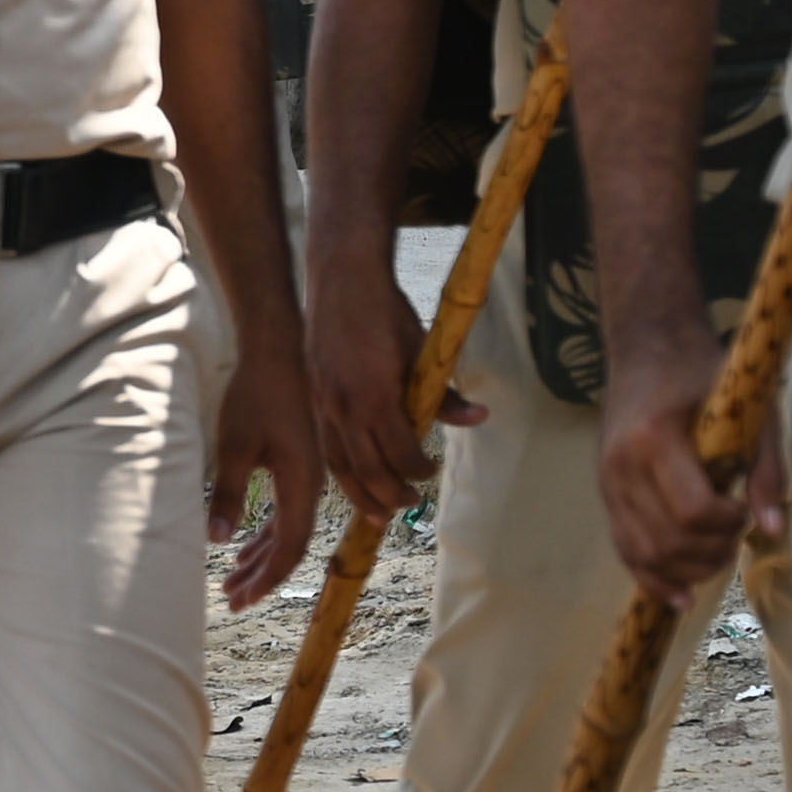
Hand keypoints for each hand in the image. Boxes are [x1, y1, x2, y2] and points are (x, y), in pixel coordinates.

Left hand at [211, 344, 330, 605]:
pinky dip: (264, 534)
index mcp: (302, 484)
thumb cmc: (255, 396)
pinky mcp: (297, 468)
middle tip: (232, 601)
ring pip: (287, 531)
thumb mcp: (234, 446)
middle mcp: (311, 486)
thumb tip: (217, 540)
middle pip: (290, 545)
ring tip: (232, 582)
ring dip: (260, 558)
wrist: (278, 353)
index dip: (267, 577)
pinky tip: (243, 547)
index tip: (243, 599)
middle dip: (261, 576)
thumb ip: (229, 493)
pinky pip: (284, 512)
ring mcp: (306, 478)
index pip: (290, 546)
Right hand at [305, 248, 444, 525]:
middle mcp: (343, 408)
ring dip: (361, 493)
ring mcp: (323, 404)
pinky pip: (326, 446)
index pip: (399, 452)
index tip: (430, 471)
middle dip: (389, 494)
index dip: (418, 469)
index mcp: (373, 398)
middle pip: (366, 470)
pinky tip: (351, 479)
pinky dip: (340, 470)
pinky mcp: (313, 398)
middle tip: (409, 505)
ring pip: (340, 465)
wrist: (340, 279)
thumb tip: (478, 417)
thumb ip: (443, 393)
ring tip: (378, 512)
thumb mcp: (421, 351)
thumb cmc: (384, 311)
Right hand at [595, 325, 767, 596]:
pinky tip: (680, 595)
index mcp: (654, 440)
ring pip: (645, 555)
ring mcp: (607, 483)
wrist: (648, 347)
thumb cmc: (704, 373)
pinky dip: (653, 579)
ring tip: (717, 553)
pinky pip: (625, 550)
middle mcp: (621, 467)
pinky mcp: (605, 494)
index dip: (727, 524)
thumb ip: (766, 470)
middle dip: (712, 551)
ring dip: (689, 568)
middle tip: (737, 531)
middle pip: (668, 542)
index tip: (744, 509)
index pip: (692, 512)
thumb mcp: (750, 411)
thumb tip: (774, 529)